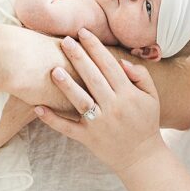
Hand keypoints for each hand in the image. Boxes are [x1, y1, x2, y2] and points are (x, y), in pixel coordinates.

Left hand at [34, 28, 164, 174]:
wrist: (142, 158)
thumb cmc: (146, 123)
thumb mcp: (151, 97)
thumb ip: (141, 76)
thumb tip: (121, 62)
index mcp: (128, 95)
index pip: (109, 66)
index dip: (96, 47)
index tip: (83, 32)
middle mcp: (113, 107)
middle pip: (93, 78)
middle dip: (79, 58)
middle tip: (65, 40)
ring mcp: (99, 124)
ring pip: (80, 101)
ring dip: (66, 86)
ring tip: (53, 70)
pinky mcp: (88, 138)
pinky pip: (67, 128)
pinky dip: (52, 119)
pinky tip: (38, 108)